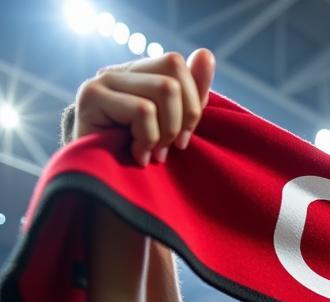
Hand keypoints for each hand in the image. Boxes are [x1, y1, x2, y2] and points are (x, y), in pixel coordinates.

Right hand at [74, 49, 215, 164]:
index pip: (177, 63)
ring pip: (164, 90)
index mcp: (139, 74)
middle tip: (171, 147)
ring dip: (165, 132)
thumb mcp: (176, 126)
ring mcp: (103, 80)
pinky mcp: (92, 96)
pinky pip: (143, 110)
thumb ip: (192, 92)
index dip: (192, 103)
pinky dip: (147, 139)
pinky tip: (138, 155)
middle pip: (174, 77)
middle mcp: (119, 71)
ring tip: (153, 153)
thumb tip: (206, 54)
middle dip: (183, 120)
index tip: (184, 138)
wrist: (107, 188)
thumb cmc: (144, 159)